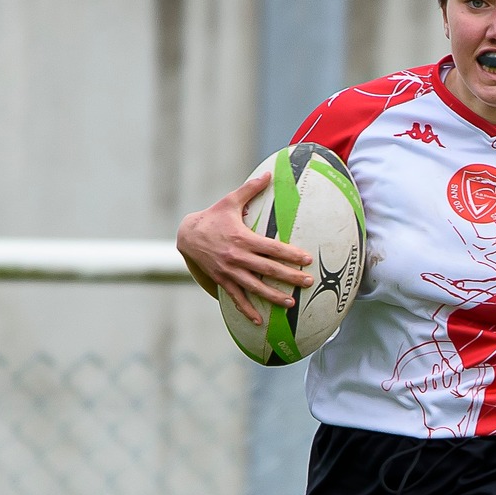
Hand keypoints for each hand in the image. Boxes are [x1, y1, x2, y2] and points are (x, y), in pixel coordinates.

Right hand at [175, 171, 312, 325]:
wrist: (187, 235)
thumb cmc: (213, 217)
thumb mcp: (230, 201)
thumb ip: (250, 189)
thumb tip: (269, 173)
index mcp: (242, 238)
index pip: (271, 248)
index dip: (290, 254)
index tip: (307, 259)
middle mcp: (237, 257)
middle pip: (268, 270)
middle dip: (289, 277)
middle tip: (308, 282)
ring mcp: (229, 272)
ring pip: (255, 287)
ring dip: (273, 296)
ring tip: (290, 303)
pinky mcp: (222, 281)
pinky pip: (236, 298)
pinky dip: (247, 310)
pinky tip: (259, 321)